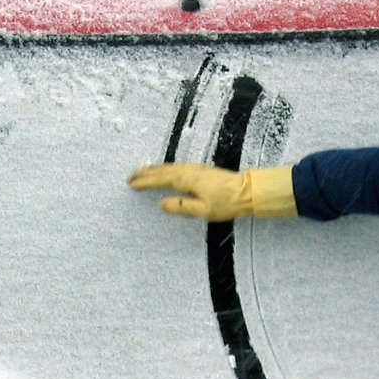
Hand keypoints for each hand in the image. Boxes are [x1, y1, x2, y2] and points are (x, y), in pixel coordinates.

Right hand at [128, 164, 295, 220]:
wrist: (248, 191)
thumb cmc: (226, 203)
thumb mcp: (203, 210)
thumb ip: (181, 206)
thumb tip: (162, 203)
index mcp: (186, 180)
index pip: (160, 180)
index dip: (144, 181)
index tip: (131, 183)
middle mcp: (189, 171)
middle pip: (162, 170)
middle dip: (145, 173)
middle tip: (130, 176)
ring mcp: (195, 168)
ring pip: (169, 167)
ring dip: (155, 169)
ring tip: (143, 172)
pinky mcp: (202, 170)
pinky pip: (177, 167)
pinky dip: (166, 169)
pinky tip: (166, 171)